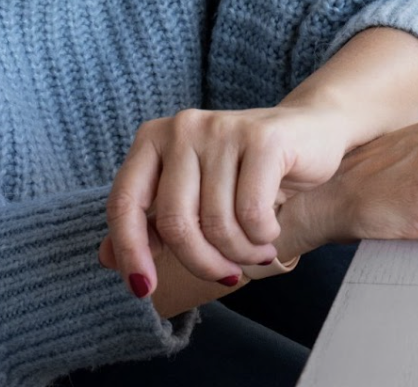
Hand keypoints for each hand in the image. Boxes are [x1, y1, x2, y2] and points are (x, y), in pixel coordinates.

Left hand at [103, 103, 349, 298]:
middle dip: (202, 263)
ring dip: (240, 254)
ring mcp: (222, 128)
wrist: (311, 132)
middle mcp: (183, 127)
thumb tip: (106, 258)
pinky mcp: (262, 138)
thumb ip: (151, 222)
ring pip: (217, 224)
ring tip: (256, 249)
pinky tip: (270, 230)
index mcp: (155, 138)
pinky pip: (251, 214)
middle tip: (226, 272)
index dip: (131, 252)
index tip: (144, 290)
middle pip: (176, 223)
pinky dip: (262, 237)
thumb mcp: (194, 193)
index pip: (124, 203)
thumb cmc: (245, 171)